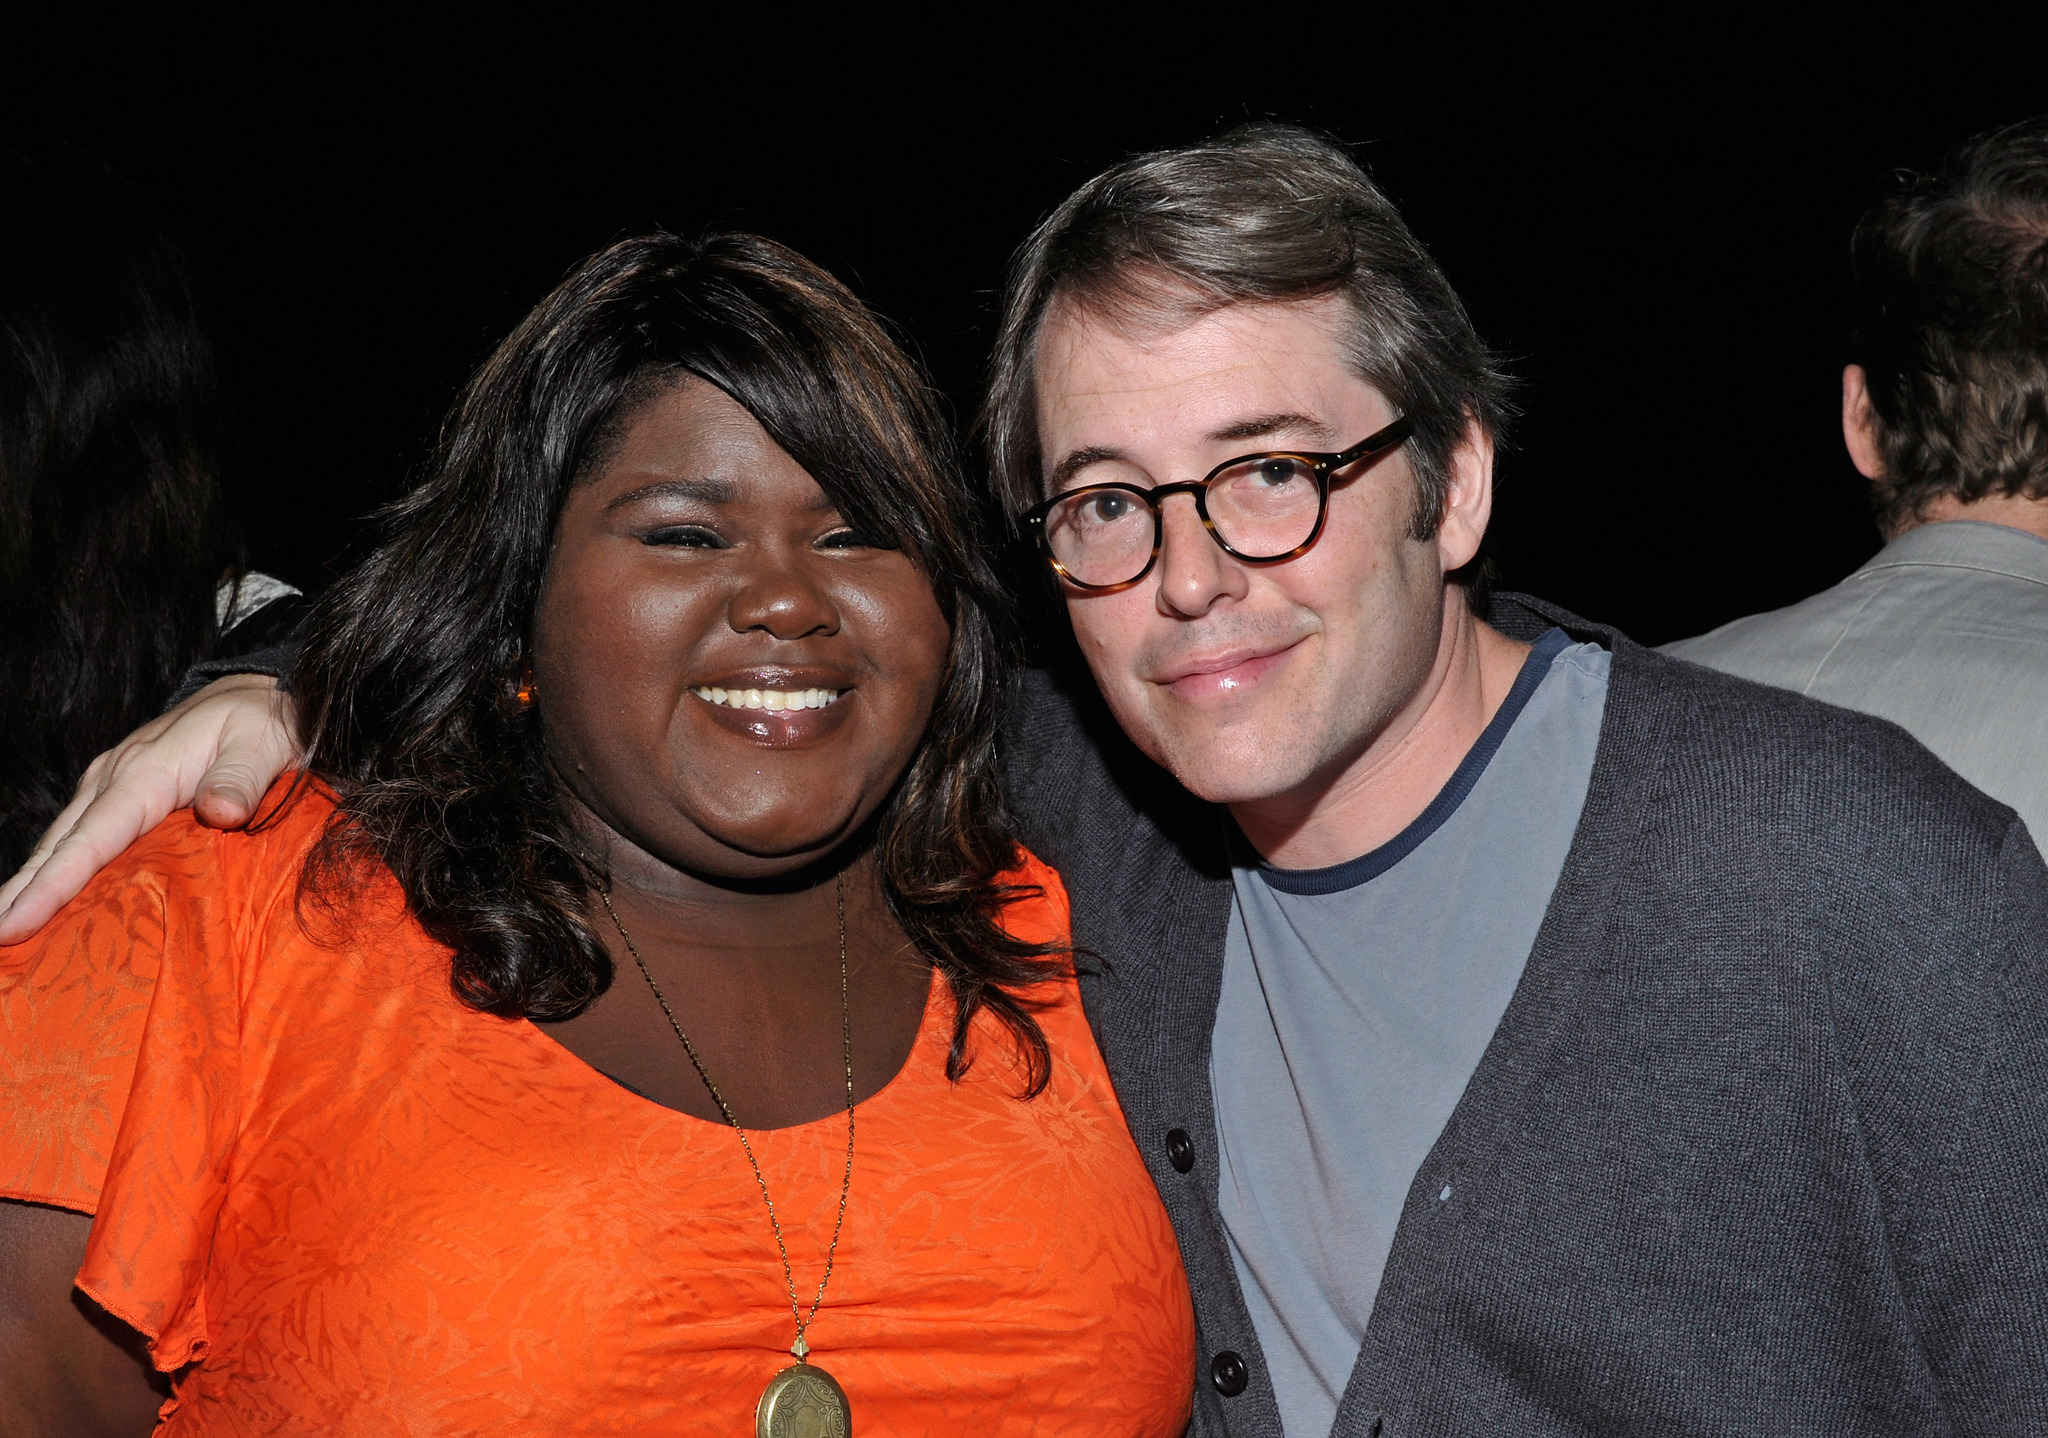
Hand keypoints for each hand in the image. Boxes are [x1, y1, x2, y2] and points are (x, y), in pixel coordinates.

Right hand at [0, 675, 298, 943]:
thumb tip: (219, 812)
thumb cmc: (262, 723)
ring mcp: (113, 784)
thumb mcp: (264, 745)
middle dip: (21, 894)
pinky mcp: (122, 792)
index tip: (14, 923)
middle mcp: (115, 778)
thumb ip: (242, 780)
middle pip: (60, 846)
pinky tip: (44, 899)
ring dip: (30, 885)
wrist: (258, 695)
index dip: (52, 885)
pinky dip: (56, 869)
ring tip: (3, 930)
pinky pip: (81, 836)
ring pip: (63, 842)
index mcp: (144, 772)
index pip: (90, 838)